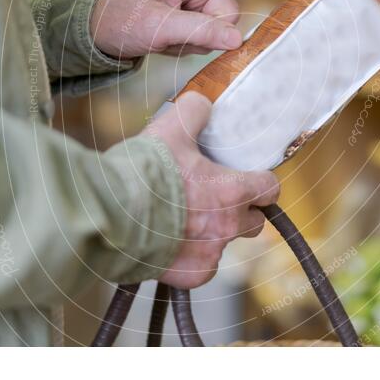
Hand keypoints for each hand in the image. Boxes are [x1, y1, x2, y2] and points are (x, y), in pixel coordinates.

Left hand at [91, 0, 304, 57]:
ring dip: (197, 40)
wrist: (96, 33)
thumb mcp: (157, 27)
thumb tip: (237, 40)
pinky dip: (190, 46)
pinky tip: (167, 42)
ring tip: (167, 39)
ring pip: (220, 28)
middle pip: (229, 10)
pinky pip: (207, 38)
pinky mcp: (190, 20)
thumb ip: (198, 31)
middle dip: (211, 29)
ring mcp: (192, 3)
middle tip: (180, 35)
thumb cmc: (121, 20)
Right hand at [145, 91, 279, 288]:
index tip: (250, 178)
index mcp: (231, 192)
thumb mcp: (170, 128)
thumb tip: (202, 104)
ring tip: (186, 217)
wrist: (108, 216)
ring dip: (214, 232)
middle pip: (255, 222)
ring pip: (225, 244)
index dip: (262, 181)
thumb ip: (194, 111)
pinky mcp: (189, 275)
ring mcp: (209, 254)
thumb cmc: (142, 174)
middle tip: (217, 197)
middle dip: (242, 210)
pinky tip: (171, 240)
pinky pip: (202, 266)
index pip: (270, 189)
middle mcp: (226, 226)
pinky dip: (191, 255)